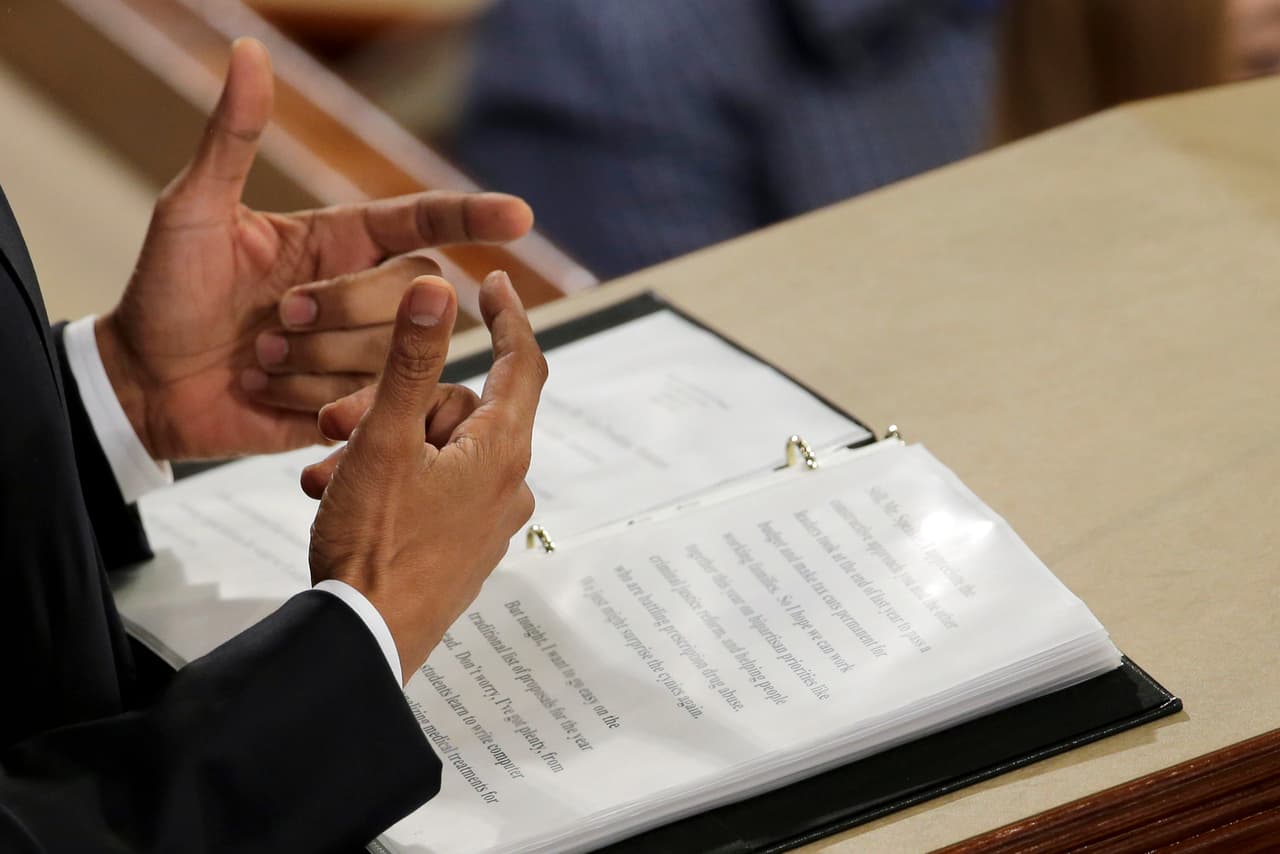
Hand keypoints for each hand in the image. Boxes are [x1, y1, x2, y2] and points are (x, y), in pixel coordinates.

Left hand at [96, 38, 532, 460]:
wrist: (144, 388)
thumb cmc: (164, 294)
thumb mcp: (193, 210)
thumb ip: (232, 138)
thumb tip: (249, 51)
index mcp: (338, 240)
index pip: (422, 222)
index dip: (472, 217)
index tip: (519, 217)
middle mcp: (360, 292)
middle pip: (413, 288)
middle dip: (344, 306)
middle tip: (273, 318)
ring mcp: (359, 352)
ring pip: (391, 350)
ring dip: (315, 358)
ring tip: (259, 359)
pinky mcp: (353, 405)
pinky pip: (367, 402)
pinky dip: (311, 400)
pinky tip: (268, 393)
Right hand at [306, 271, 546, 683]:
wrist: (362, 643)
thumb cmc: (375, 547)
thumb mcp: (385, 440)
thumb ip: (411, 361)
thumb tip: (438, 291)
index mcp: (502, 453)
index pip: (522, 365)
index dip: (509, 317)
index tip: (493, 283)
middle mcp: (507, 486)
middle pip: (456, 411)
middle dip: (393, 405)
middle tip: (332, 422)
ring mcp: (486, 522)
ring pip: (433, 451)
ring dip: (377, 447)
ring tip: (324, 470)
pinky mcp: (461, 549)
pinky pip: (429, 491)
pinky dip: (386, 481)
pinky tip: (336, 495)